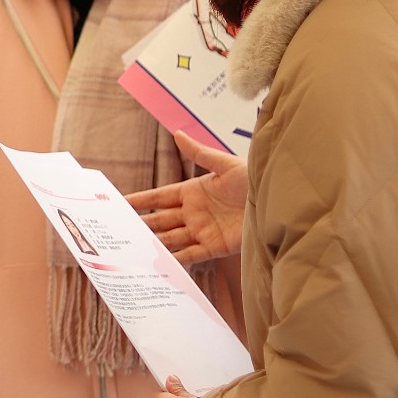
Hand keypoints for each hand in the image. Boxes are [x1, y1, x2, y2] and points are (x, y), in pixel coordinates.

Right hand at [127, 131, 248, 263]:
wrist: (280, 203)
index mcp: (194, 191)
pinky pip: (190, 255)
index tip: (120, 203)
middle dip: (140, 224)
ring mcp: (203, 231)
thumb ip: (199, 153)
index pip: (160, 197)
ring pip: (170, 239)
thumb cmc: (255, 180)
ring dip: (153, 244)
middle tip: (118, 230)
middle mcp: (194, 213)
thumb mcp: (226, 165)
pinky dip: (175, 260)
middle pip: (160, 220)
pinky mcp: (215, 247)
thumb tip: (177, 133)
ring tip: (132, 250)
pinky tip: (159, 264)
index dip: (141, 200)